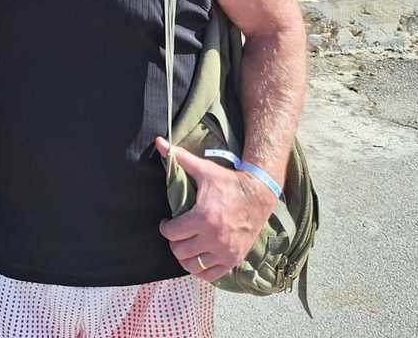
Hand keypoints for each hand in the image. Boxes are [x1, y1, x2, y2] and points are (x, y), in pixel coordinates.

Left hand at [154, 137, 276, 282]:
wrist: (259, 195)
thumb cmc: (229, 182)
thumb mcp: (204, 169)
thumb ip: (179, 157)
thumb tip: (158, 142)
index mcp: (203, 217)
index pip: (171, 233)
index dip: (165, 227)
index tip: (167, 222)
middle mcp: (213, 238)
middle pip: (179, 251)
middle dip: (174, 242)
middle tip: (176, 233)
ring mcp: (224, 251)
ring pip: (192, 265)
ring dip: (185, 257)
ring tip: (186, 245)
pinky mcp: (233, 259)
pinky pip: (210, 275)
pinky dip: (201, 269)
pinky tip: (199, 257)